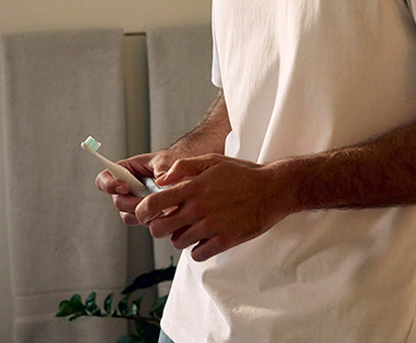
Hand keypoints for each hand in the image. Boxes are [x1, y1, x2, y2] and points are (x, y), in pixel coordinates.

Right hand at [94, 151, 177, 225]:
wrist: (180, 173)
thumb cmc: (168, 162)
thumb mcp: (166, 160)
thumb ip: (162, 169)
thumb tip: (162, 181)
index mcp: (123, 171)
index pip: (104, 179)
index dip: (110, 185)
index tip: (125, 187)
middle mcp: (124, 189)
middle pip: (118, 202)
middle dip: (133, 203)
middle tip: (150, 200)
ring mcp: (132, 203)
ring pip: (128, 215)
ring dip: (143, 213)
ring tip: (161, 205)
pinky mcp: (142, 214)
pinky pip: (140, 221)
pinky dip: (151, 219)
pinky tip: (163, 211)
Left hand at [134, 154, 294, 260]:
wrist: (273, 189)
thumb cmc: (243, 173)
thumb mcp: (212, 160)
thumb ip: (183, 167)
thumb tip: (161, 179)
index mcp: (192, 188)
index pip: (152, 204)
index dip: (141, 212)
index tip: (144, 214)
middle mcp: (198, 209)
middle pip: (159, 229)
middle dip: (159, 227)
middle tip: (170, 222)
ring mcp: (211, 226)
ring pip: (178, 242)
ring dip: (181, 238)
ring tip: (193, 228)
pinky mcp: (225, 240)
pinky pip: (198, 254)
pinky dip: (198, 250)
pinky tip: (205, 239)